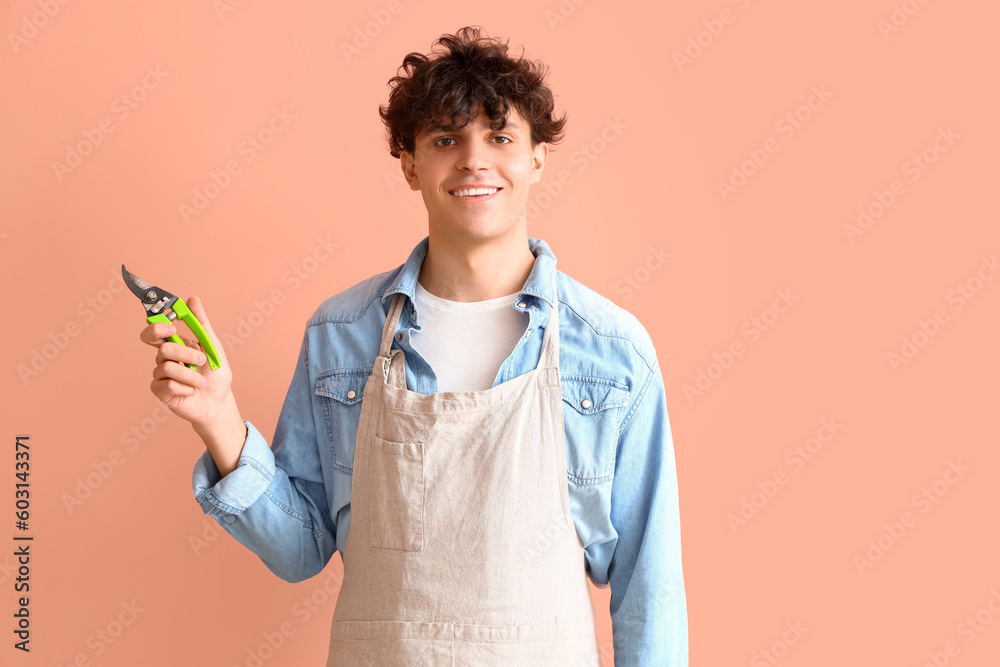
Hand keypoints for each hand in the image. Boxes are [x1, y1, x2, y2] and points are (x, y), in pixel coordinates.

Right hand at [139, 296, 233, 429]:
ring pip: (168, 367)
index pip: (155, 331)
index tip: (172, 327)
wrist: (219, 402)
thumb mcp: (213, 346)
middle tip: (201, 359)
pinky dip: (186, 387)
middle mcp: (164, 358)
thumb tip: (192, 299)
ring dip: (192, 375)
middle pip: (162, 347)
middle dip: (186, 353)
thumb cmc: (216, 374)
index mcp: (175, 345)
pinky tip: (192, 391)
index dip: (158, 326)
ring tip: (202, 382)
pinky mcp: (160, 391)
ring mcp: (160, 374)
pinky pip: (168, 384)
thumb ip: (201, 324)